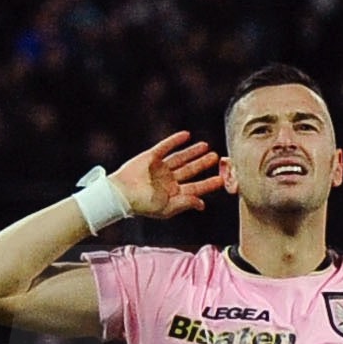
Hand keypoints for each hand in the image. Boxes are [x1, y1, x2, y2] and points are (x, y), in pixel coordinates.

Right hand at [109, 132, 226, 219]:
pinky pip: (165, 147)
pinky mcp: (151, 157)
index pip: (195, 188)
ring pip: (180, 158)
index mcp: (172, 194)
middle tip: (216, 158)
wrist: (121, 193)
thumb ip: (186, 203)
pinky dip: (175, 140)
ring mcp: (159, 168)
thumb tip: (202, 204)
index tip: (221, 179)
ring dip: (193, 152)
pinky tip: (186, 135)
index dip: (208, 184)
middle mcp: (168, 180)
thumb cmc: (143, 204)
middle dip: (203, 164)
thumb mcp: (167, 208)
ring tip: (206, 146)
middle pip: (190, 171)